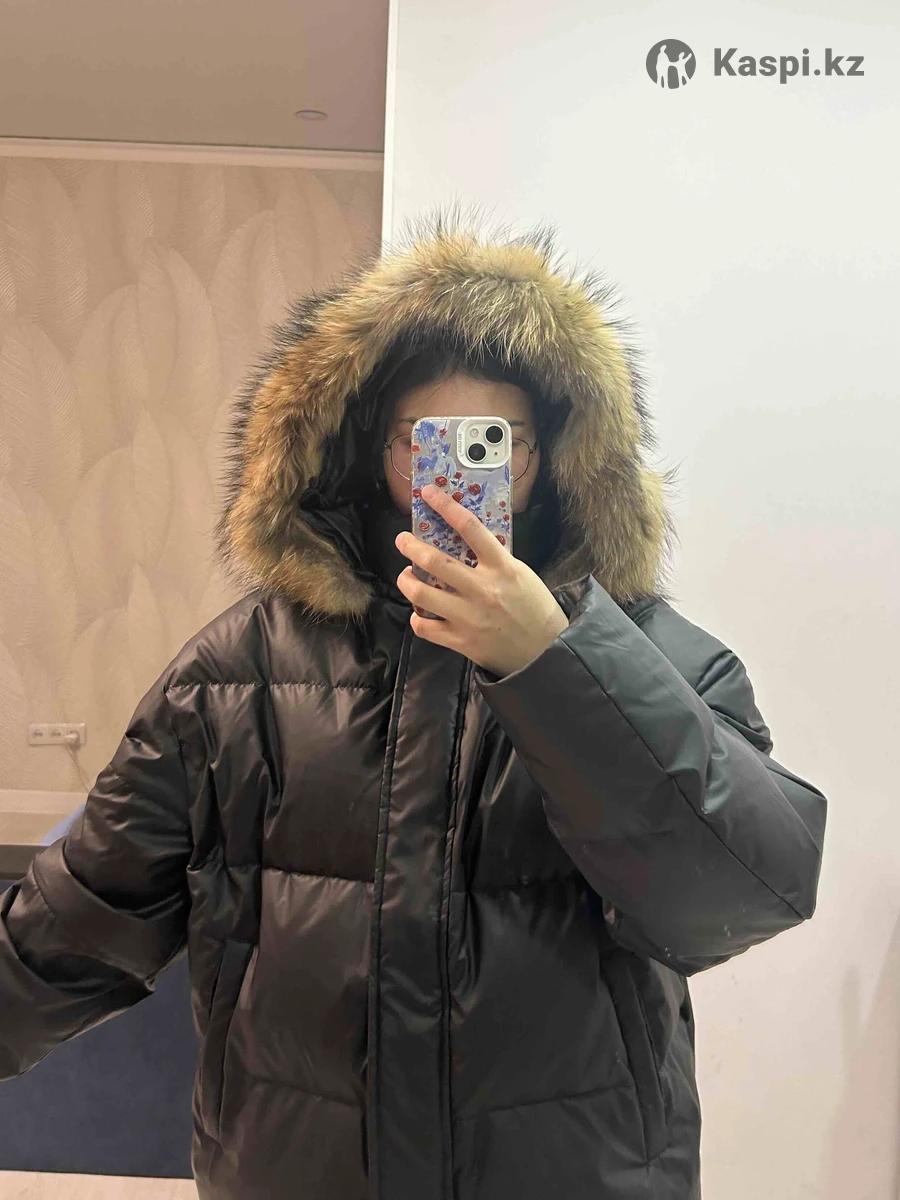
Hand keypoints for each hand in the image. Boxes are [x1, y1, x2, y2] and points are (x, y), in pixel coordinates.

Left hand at [394, 483, 569, 677]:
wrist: (545, 652)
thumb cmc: (534, 608)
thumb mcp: (521, 574)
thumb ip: (495, 559)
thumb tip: (465, 542)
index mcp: (502, 568)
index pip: (470, 528)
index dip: (445, 507)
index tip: (428, 494)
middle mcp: (482, 589)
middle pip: (435, 562)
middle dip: (411, 546)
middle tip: (402, 540)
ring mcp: (469, 617)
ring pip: (422, 595)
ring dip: (406, 582)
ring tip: (406, 576)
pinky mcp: (461, 641)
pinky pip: (425, 628)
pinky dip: (417, 619)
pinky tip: (420, 613)